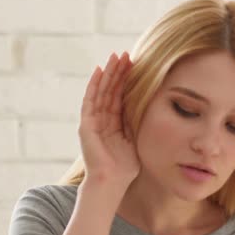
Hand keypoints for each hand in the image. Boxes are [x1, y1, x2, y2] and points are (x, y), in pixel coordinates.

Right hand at [78, 52, 139, 191]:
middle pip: (110, 90)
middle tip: (125, 53)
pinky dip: (94, 85)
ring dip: (108, 73)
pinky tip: (99, 71)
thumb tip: (148, 106)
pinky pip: (90, 100)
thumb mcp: (136, 138)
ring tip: (115, 57)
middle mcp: (102, 119)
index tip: (136, 64)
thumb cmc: (126, 166)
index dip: (126, 80)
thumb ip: (136, 122)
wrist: (113, 181)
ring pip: (100, 91)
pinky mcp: (86, 124)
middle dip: (118, 72)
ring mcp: (92, 121)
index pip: (120, 96)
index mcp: (114, 123)